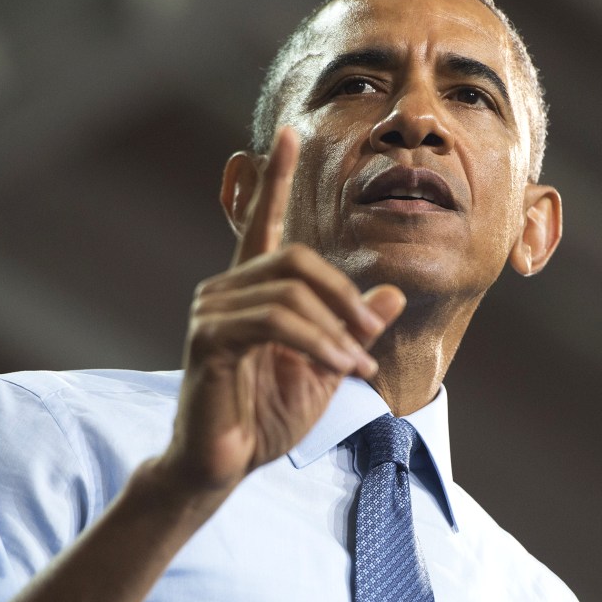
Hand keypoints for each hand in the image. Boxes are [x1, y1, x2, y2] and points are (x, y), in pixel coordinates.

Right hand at [158, 127, 405, 495]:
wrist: (223, 464)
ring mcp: (211, 311)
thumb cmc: (266, 416)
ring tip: (357, 367)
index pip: (261, 224)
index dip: (274, 181)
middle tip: (371, 333)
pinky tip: (337, 367)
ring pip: (290, 291)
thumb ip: (353, 328)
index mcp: (250, 290)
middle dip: (345, 294)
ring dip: (336, 329)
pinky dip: (316, 342)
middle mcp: (225, 289)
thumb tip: (393, 294)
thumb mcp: (325, 367)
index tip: (287, 136)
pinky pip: (274, 320)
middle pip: (296, 258)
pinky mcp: (207, 338)